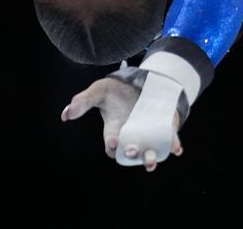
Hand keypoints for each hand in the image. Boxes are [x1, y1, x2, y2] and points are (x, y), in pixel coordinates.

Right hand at [61, 77, 182, 171]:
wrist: (137, 81)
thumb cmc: (114, 91)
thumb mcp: (99, 91)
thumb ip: (83, 102)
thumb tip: (66, 115)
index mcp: (114, 131)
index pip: (112, 146)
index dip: (113, 145)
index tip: (115, 139)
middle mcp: (131, 136)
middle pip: (131, 154)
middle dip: (132, 154)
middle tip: (133, 149)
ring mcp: (148, 134)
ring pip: (150, 153)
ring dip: (151, 158)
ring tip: (151, 160)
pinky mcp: (163, 129)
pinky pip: (169, 142)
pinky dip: (173, 146)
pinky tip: (176, 148)